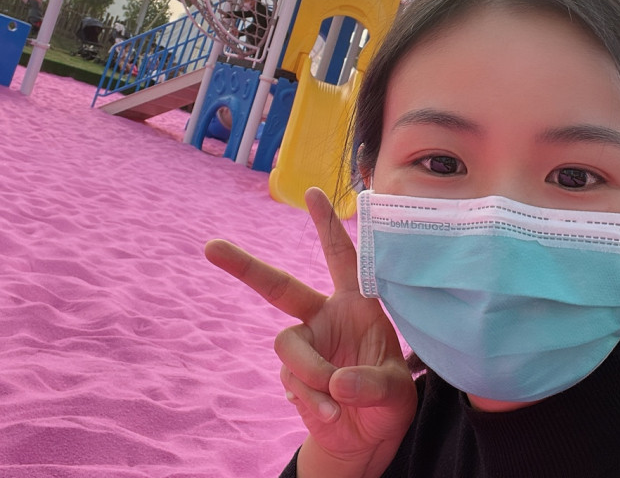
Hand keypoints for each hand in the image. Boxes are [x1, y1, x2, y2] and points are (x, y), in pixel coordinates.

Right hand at [205, 187, 416, 476]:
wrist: (364, 439)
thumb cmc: (388, 402)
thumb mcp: (395, 393)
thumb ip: (371, 384)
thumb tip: (336, 382)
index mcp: (356, 305)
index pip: (342, 258)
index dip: (327, 226)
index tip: (312, 192)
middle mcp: (324, 317)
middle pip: (279, 287)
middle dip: (245, 266)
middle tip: (211, 247)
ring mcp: (306, 346)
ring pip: (288, 346)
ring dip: (311, 374)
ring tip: (336, 403)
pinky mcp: (292, 375)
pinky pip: (292, 382)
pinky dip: (312, 402)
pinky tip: (331, 414)